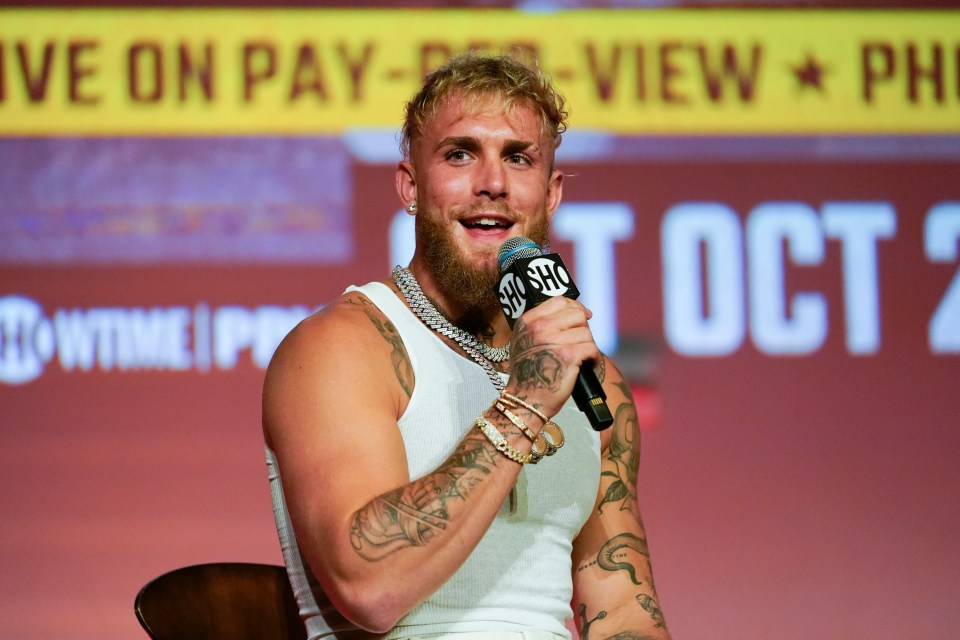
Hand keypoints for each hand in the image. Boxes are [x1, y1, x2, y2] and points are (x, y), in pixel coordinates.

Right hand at [505, 296, 600, 419]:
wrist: (526, 400)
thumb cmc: (528, 375)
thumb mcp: (524, 342)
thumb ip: (540, 325)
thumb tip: (574, 312)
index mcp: (527, 322)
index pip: (559, 301)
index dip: (576, 307)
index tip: (584, 316)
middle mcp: (539, 328)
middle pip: (576, 314)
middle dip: (583, 329)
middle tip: (580, 343)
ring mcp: (553, 340)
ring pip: (586, 332)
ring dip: (588, 346)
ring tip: (582, 359)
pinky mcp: (568, 355)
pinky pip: (591, 348)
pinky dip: (594, 358)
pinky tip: (587, 365)